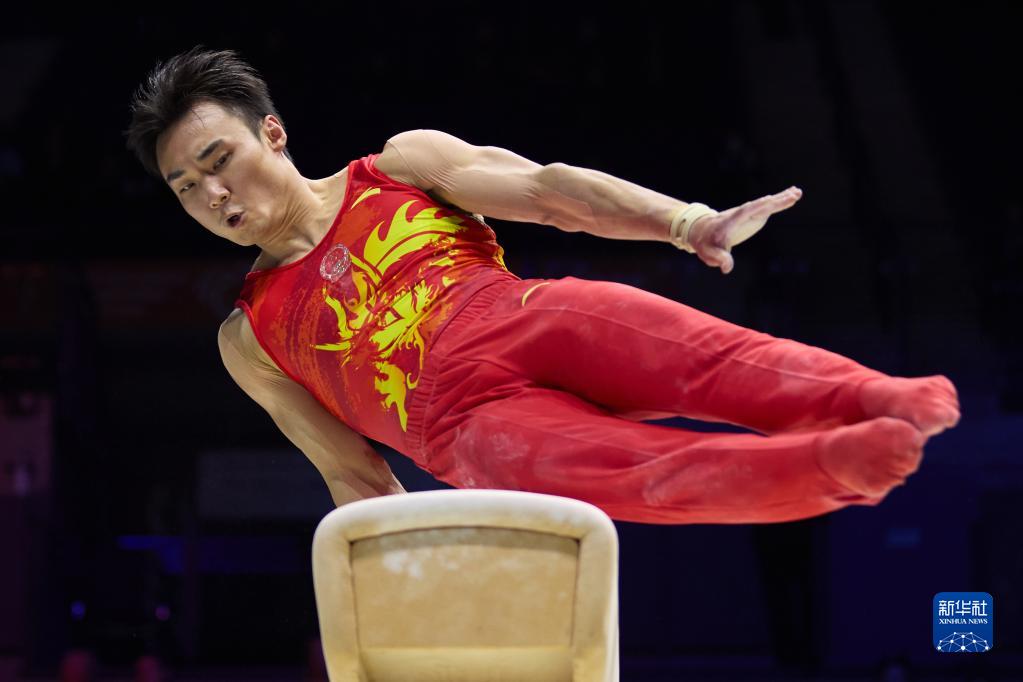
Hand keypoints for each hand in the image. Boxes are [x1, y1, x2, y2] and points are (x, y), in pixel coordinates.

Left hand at [688, 186, 802, 273]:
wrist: (703, 231)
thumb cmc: (707, 243)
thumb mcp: (710, 253)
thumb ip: (720, 259)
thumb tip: (726, 268)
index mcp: (731, 221)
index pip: (746, 212)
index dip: (758, 207)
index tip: (770, 201)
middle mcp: (742, 213)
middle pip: (760, 205)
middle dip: (775, 201)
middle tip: (793, 195)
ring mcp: (749, 213)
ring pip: (767, 204)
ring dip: (782, 198)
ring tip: (798, 192)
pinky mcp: (754, 215)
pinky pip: (769, 207)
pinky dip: (781, 201)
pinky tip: (793, 194)